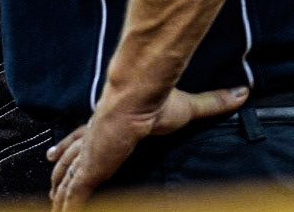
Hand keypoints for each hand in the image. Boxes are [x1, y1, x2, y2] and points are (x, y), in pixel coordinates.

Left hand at [47, 85, 247, 208]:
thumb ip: (214, 102)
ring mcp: (88, 157)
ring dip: (58, 194)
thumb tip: (243, 93)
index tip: (53, 154)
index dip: (68, 147)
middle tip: (51, 189)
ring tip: (55, 207)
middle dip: (58, 172)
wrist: (136, 99)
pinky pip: (73, 195)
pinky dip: (67, 206)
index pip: (81, 138)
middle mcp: (91, 140)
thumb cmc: (157, 102)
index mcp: (105, 124)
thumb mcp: (189, 106)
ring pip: (64, 179)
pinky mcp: (89, 172)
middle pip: (66, 159)